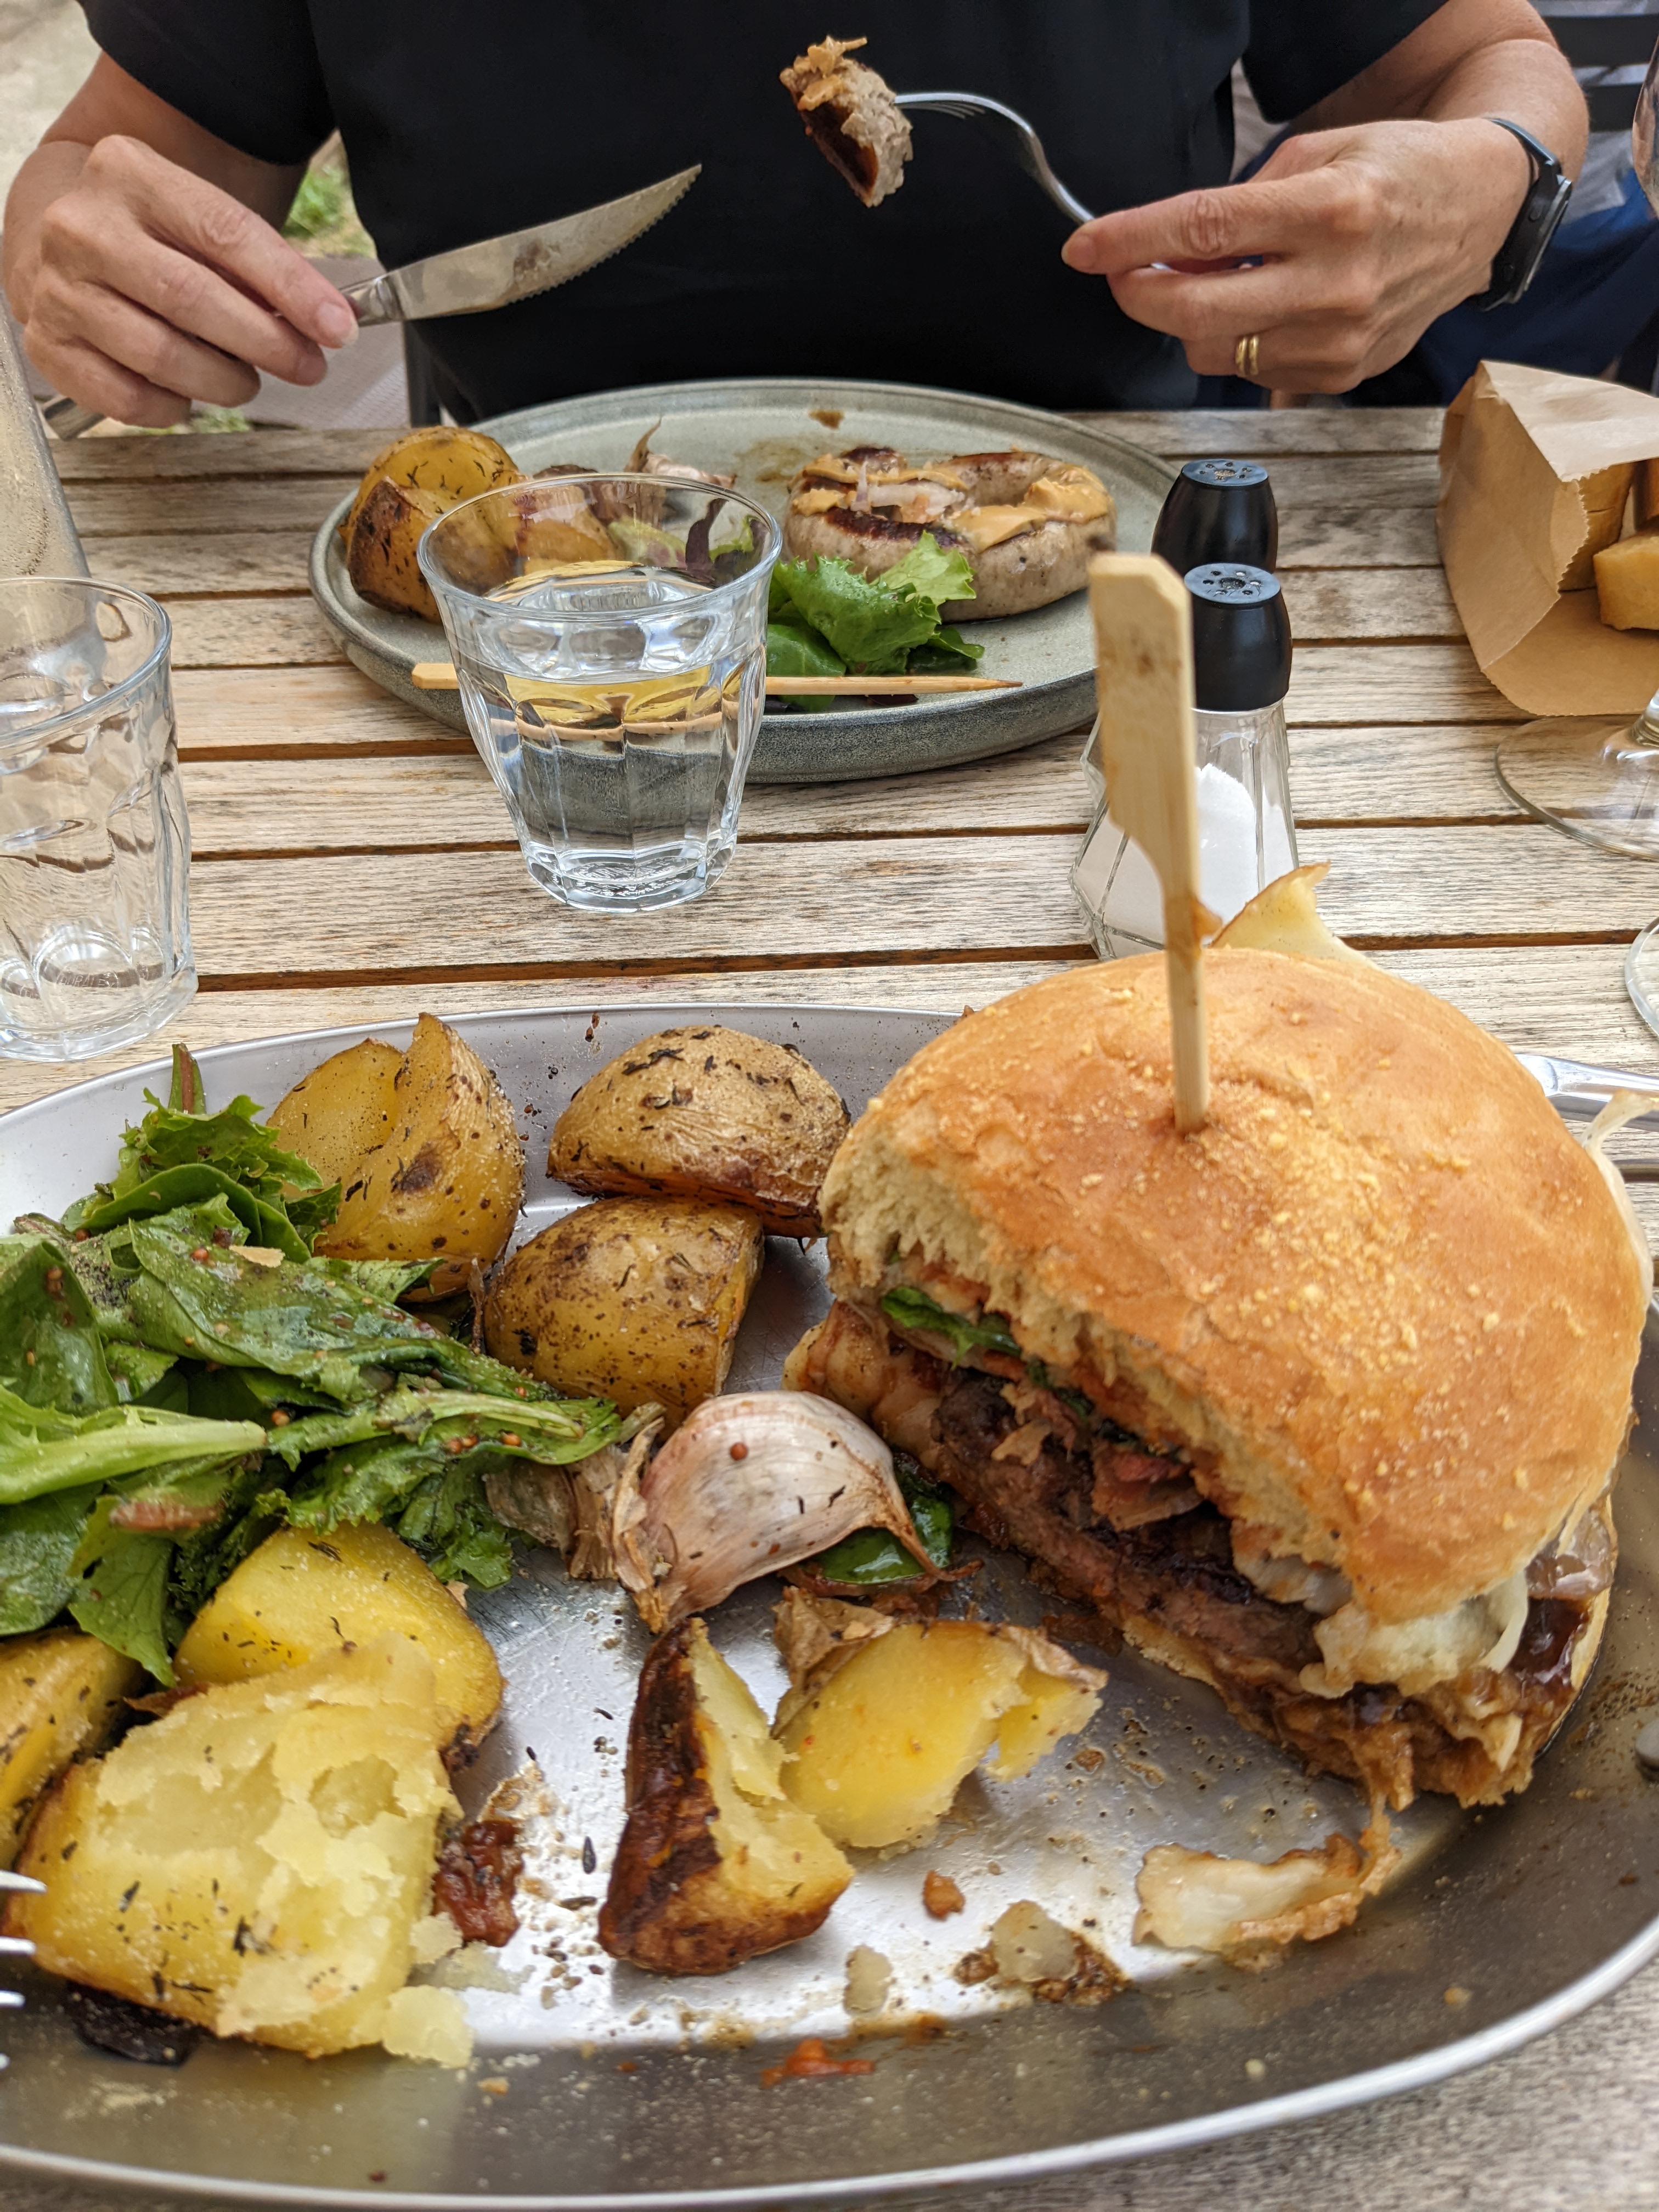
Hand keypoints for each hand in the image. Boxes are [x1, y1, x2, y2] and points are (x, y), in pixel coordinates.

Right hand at [16, 134, 356, 426]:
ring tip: (244, 380)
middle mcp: (84, 227)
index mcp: (130, 174)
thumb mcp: (197, 221)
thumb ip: (256, 264)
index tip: (337, 327)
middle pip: (192, 297)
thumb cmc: (148, 238)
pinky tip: (188, 394)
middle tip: (307, 366)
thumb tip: (327, 323)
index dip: (289, 287)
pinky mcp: (49, 347)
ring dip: (223, 382)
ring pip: (161, 355)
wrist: (52, 243)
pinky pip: (128, 400)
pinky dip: (173, 407)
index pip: (224, 232)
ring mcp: (59, 289)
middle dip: (265, 343)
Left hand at [1061, 118, 1532, 393]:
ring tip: (1210, 282)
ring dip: (1189, 320)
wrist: (1480, 212)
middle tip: (1126, 273)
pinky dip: (1237, 341)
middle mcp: (1336, 282)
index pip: (1202, 229)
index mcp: (1331, 209)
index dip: (1129, 242)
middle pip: (1193, 312)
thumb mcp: (1319, 154)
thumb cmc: (1398, 173)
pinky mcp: (1342, 373)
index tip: (1083, 248)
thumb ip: (1239, 204)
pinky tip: (1260, 307)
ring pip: (1214, 352)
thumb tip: (1167, 250)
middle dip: (1138, 295)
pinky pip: (1253, 373)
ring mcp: (1340, 338)